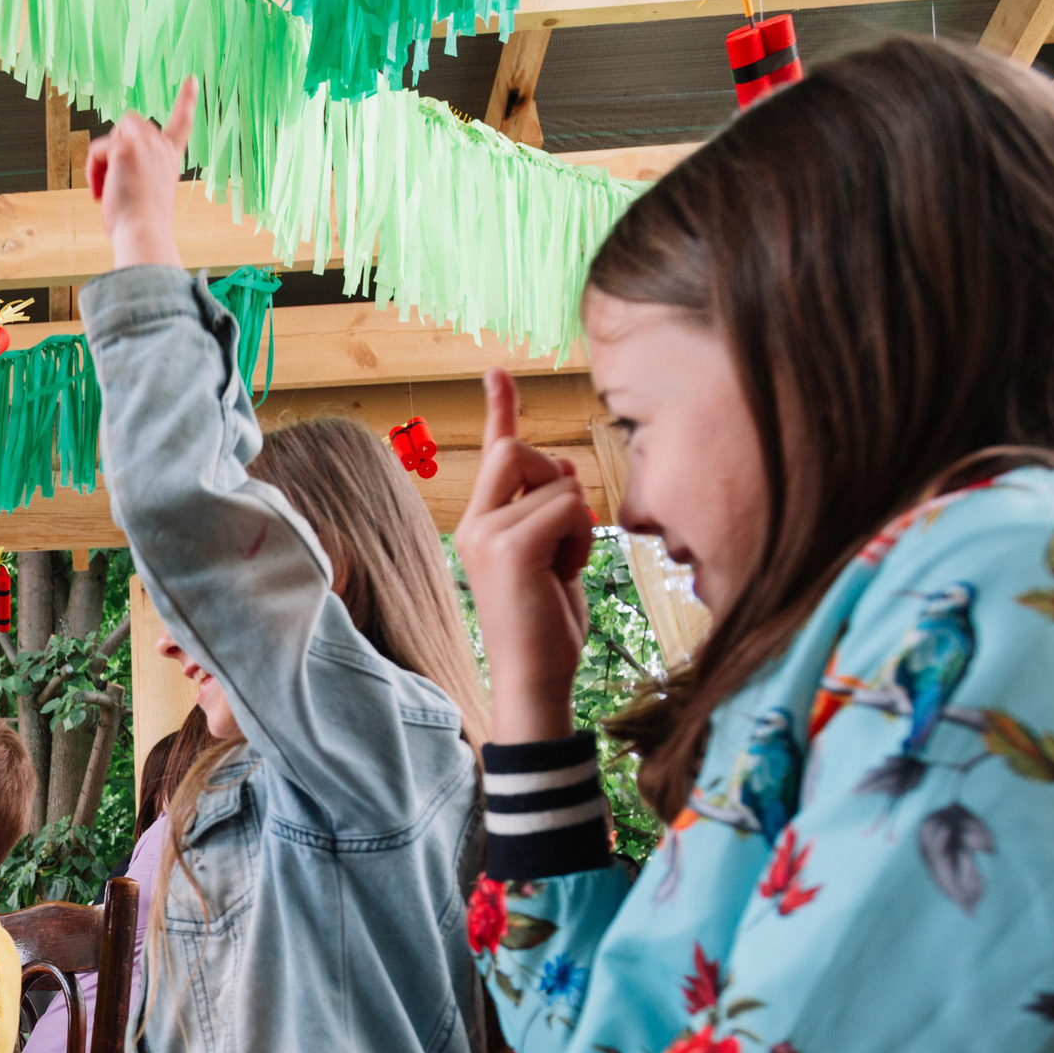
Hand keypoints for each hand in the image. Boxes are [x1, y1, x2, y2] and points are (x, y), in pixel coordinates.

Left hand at [85, 76, 195, 270]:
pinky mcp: (127, 147)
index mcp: (170, 159)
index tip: (192, 80)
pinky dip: (93, 172)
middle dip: (114, 150)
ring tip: (107, 191)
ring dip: (102, 162)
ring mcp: (146, 143)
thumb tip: (108, 180)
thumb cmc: (140, 228)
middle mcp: (162, 147)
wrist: (144, 235)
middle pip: (128, 125)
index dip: (186, 102)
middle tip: (113, 186)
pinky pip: (97, 151)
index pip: (181, 125)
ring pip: (111, 136)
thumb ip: (134, 176)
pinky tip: (101, 193)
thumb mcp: (142, 197)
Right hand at [456, 368, 597, 744]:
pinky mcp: (507, 547)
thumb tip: (568, 466)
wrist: (535, 679)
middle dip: (561, 483)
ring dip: (577, 522)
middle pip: (524, 452)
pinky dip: (579, 538)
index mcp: (480, 523)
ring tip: (562, 568)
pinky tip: (563, 573)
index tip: (497, 372)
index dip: (501, 409)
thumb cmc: (548, 625)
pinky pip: (567, 506)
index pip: (495, 450)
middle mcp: (474, 523)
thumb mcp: (555, 556)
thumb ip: (553, 508)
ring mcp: (485, 533)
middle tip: (563, 539)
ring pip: (557, 483)